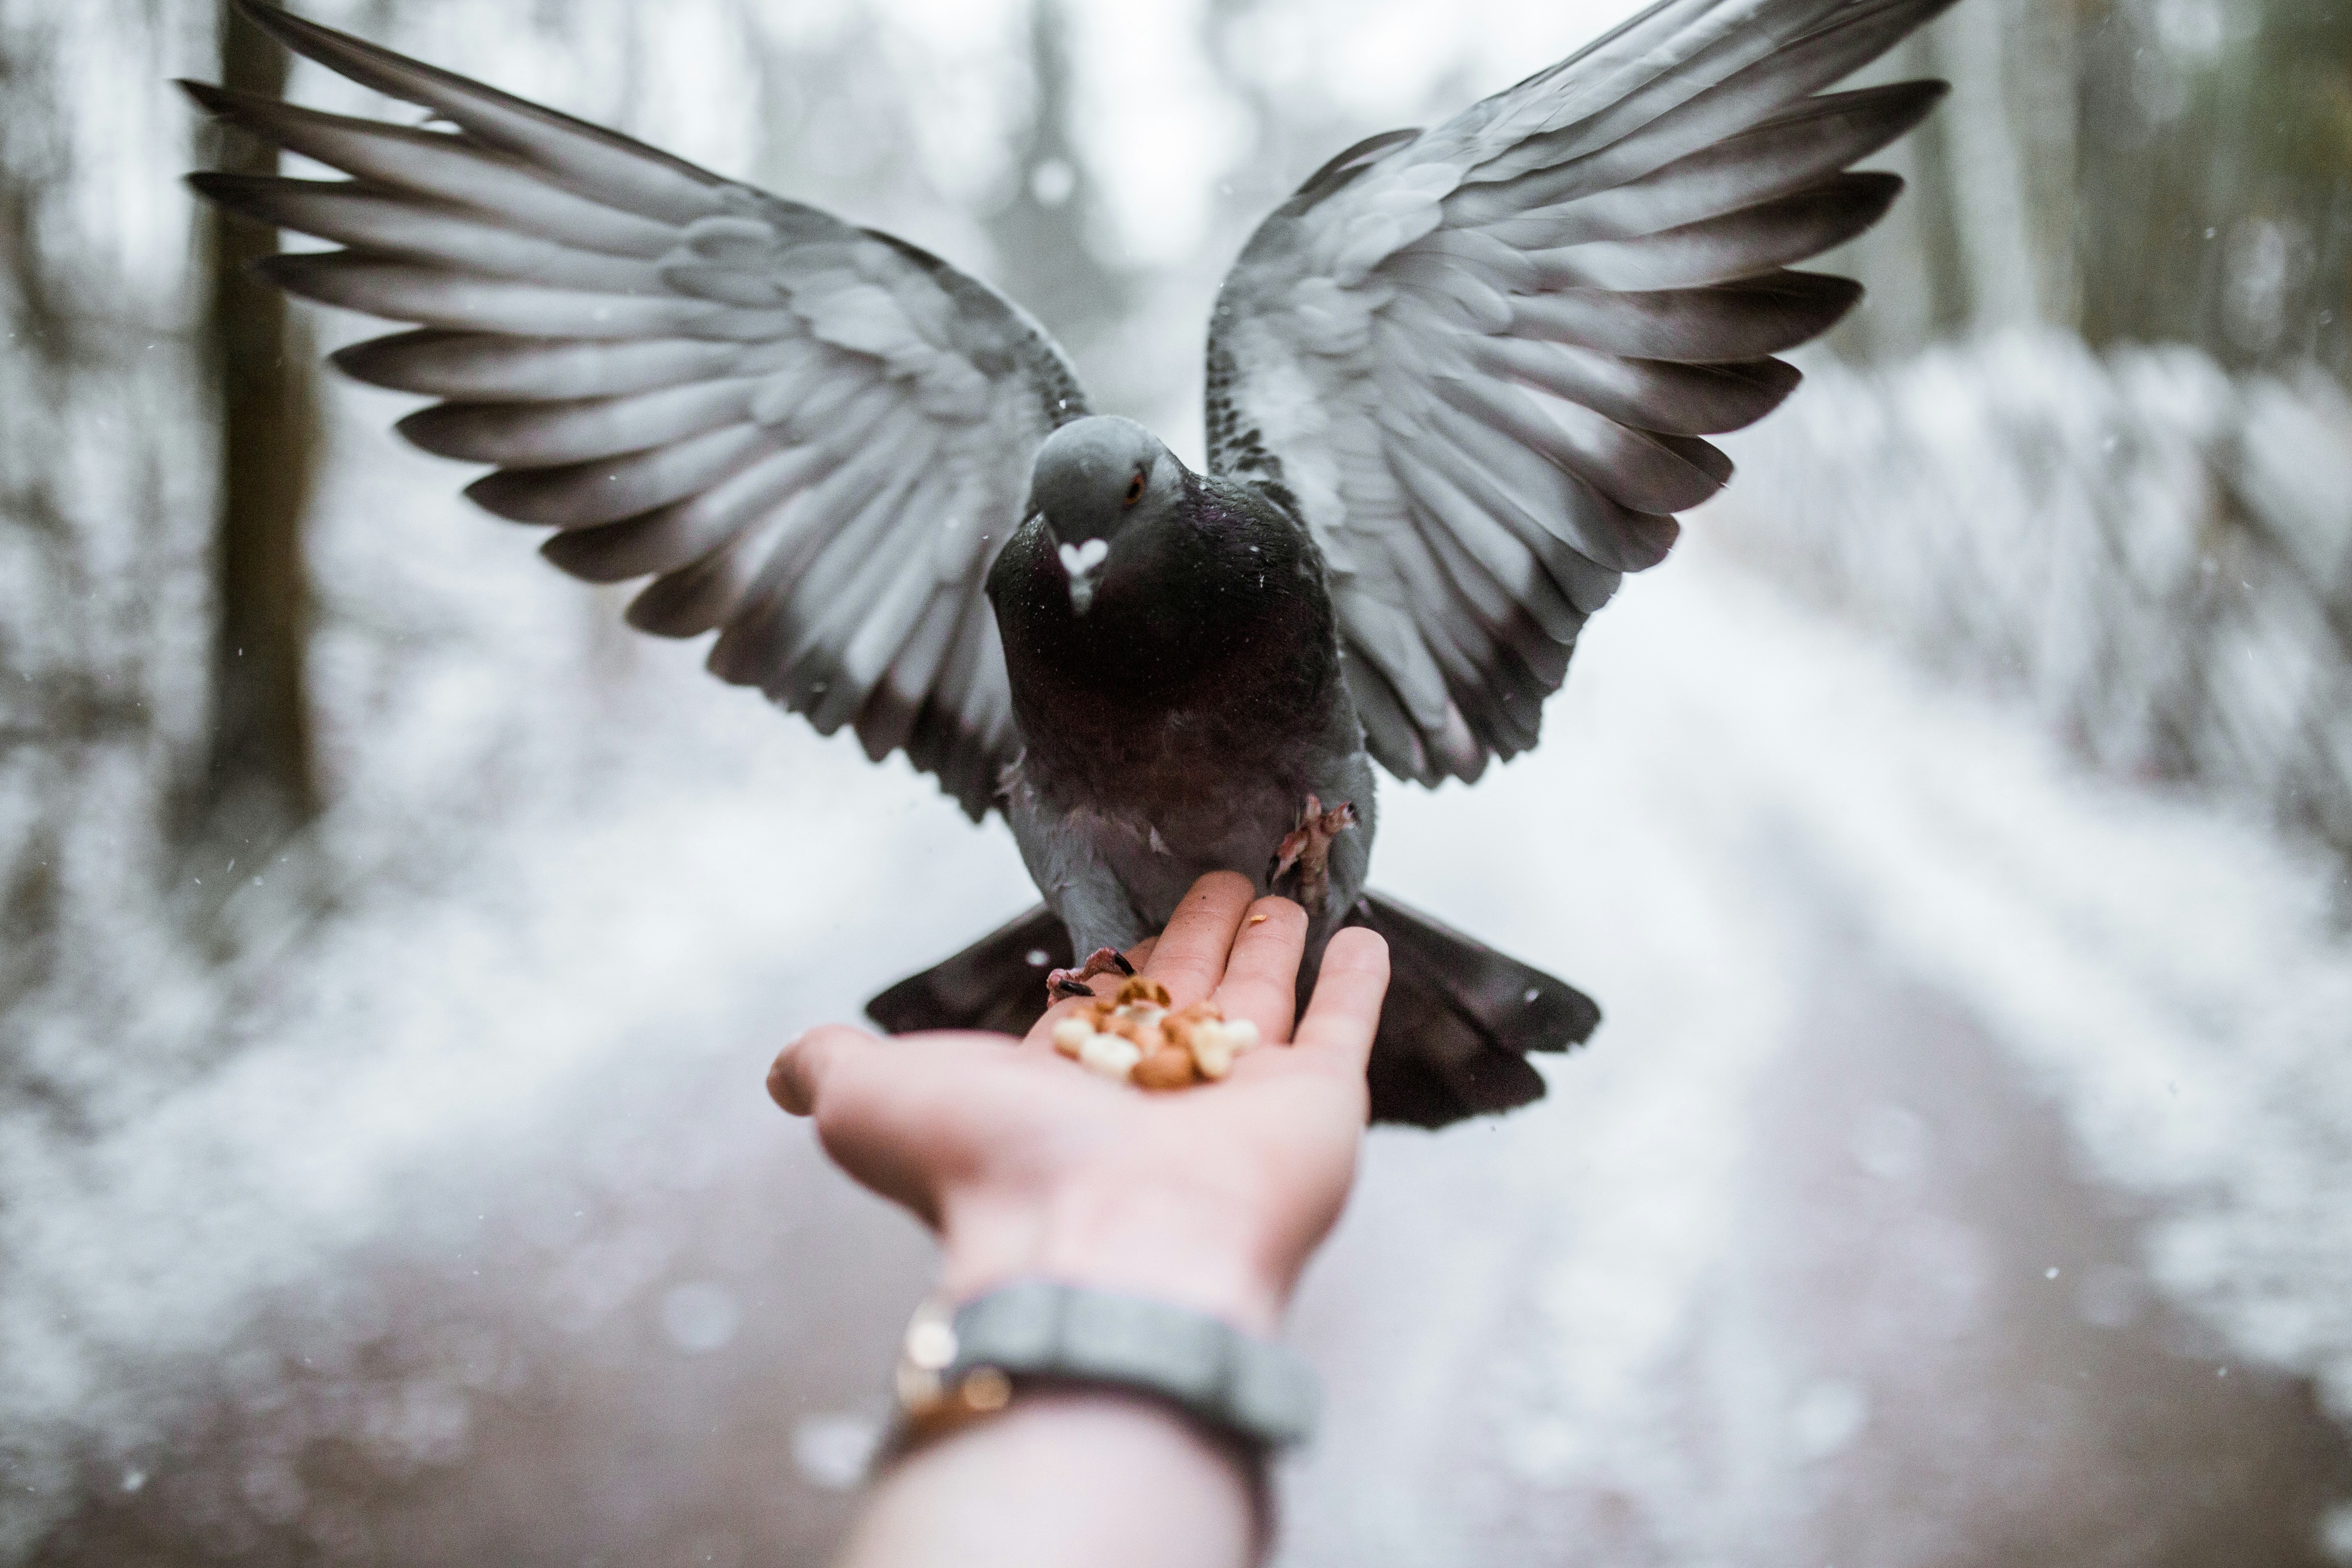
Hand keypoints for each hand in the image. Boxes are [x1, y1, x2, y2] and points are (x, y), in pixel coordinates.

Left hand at [767, 872, 1390, 1333]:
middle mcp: (1154, 1097)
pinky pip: (1340, 1030)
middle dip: (1200, 936)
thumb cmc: (987, 1176)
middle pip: (1186, 994)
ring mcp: (1240, 1103)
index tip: (1137, 919)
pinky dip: (1356, 983)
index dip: (1121, 963)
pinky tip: (1360, 934)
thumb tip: (783, 1066)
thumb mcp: (868, 1104)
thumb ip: (831, 1070)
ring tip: (1281, 886)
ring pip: (1260, 1001)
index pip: (1100, 1011)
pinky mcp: (1315, 1108)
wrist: (1097, 1250)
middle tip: (1221, 875)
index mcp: (1067, 1093)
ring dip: (1272, 943)